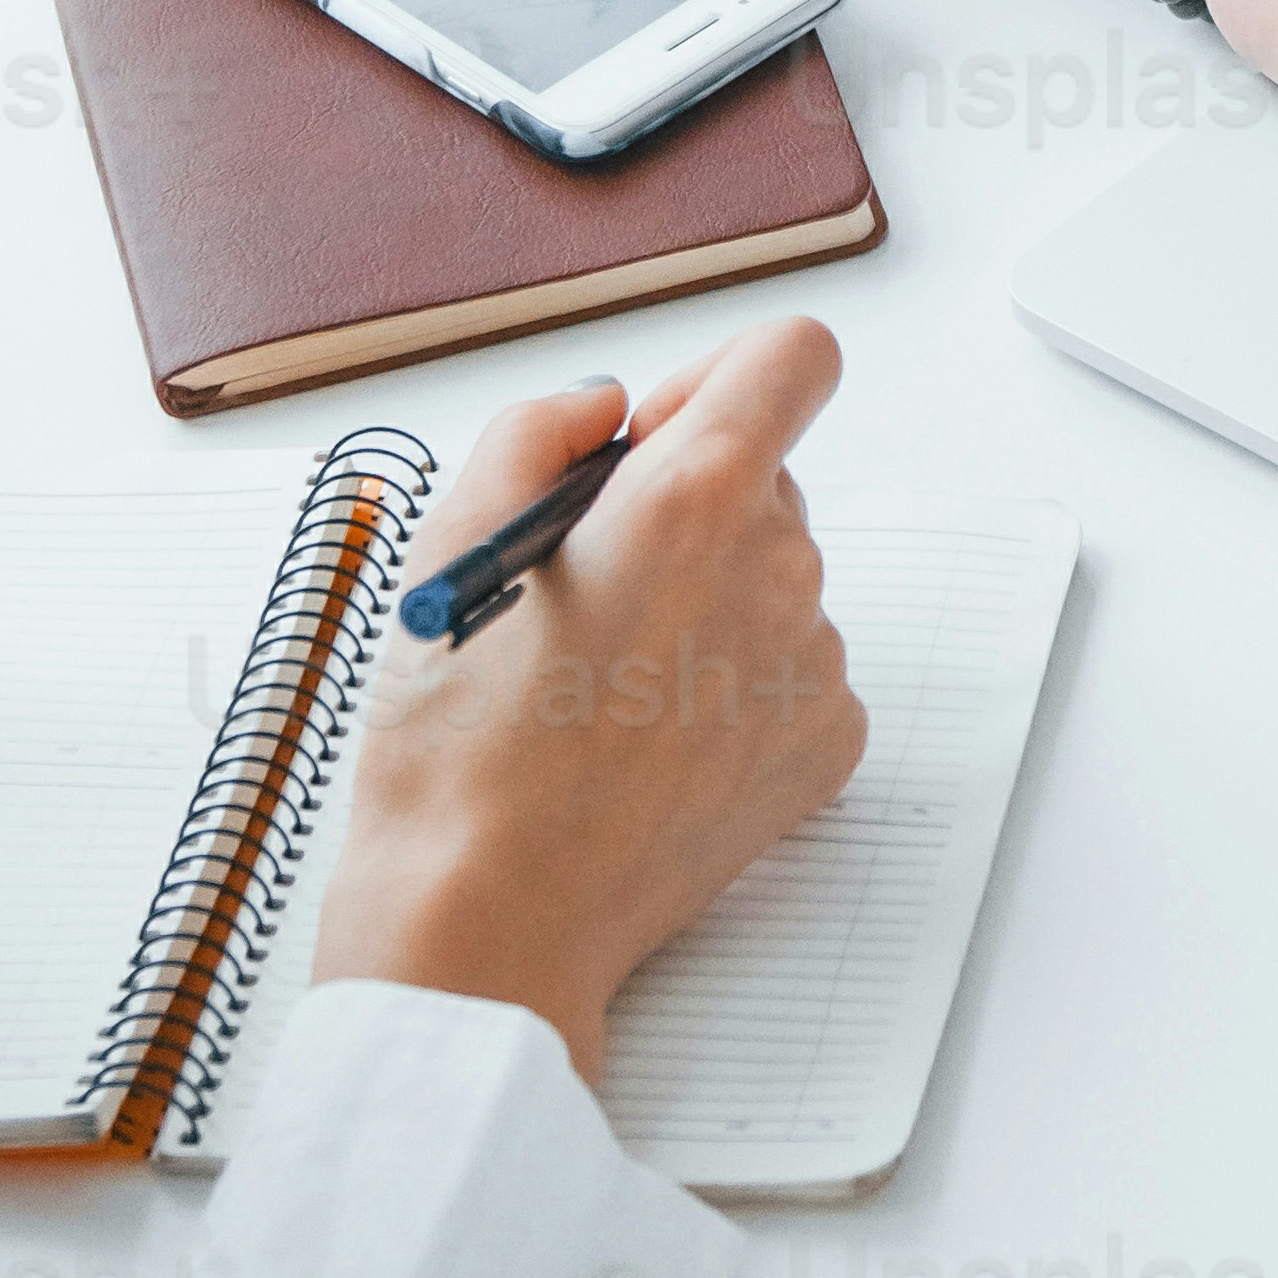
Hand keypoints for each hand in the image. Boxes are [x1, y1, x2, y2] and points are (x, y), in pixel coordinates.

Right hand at [305, 323, 865, 1070]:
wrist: (489, 920)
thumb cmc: (456, 740)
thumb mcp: (452, 539)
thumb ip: (537, 431)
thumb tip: (605, 407)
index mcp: (696, 499)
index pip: (792, 358)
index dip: (720, 378)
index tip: (652, 438)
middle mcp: (780, 570)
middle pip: (764, 480)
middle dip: (683, 506)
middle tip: (582, 591)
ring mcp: (813, 664)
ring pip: (769, 580)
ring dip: (701, 602)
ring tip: (600, 685)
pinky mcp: (826, 747)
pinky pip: (787, 671)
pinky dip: (730, 685)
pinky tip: (646, 742)